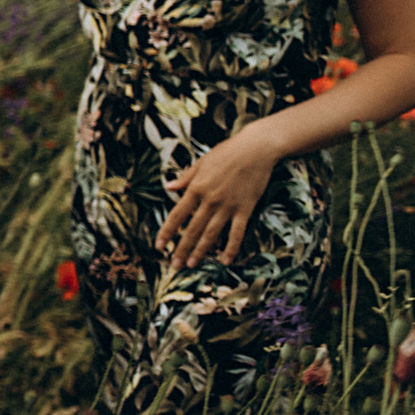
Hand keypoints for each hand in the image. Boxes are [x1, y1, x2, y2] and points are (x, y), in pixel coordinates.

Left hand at [155, 126, 281, 266]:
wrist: (255, 149)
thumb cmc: (227, 153)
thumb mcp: (201, 162)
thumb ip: (185, 178)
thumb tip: (168, 187)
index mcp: (196, 188)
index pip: (177, 214)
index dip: (167, 232)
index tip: (159, 245)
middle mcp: (209, 200)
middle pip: (192, 229)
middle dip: (182, 248)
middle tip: (174, 265)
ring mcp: (228, 206)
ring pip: (211, 234)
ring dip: (201, 251)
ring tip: (192, 265)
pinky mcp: (245, 209)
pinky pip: (236, 232)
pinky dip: (230, 247)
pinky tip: (225, 260)